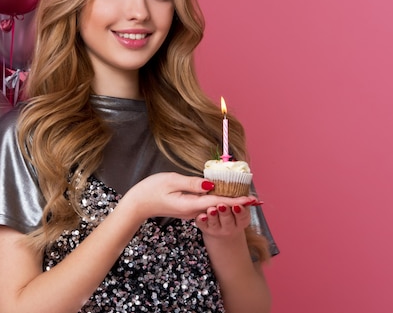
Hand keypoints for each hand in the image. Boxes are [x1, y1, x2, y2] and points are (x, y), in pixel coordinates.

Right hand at [120, 172, 256, 222]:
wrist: (137, 205)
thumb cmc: (151, 190)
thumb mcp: (171, 181)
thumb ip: (192, 183)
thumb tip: (211, 185)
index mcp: (190, 205)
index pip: (219, 203)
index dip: (237, 201)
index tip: (253, 199)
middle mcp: (193, 211)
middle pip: (219, 207)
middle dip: (237, 203)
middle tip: (256, 199)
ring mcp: (190, 212)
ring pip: (213, 207)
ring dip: (229, 202)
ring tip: (245, 197)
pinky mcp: (187, 209)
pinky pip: (206, 206)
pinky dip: (218, 201)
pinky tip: (224, 197)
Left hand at [195, 202, 256, 240]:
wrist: (221, 230)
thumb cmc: (232, 214)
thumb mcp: (240, 210)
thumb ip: (245, 202)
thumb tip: (253, 199)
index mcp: (240, 222)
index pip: (242, 217)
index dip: (240, 212)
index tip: (236, 205)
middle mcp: (229, 228)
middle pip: (228, 221)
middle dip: (225, 213)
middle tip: (221, 205)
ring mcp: (216, 229)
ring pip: (215, 223)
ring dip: (213, 216)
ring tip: (211, 209)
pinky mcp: (205, 228)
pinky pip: (202, 225)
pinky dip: (202, 220)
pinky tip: (201, 215)